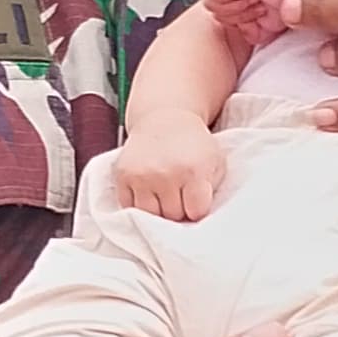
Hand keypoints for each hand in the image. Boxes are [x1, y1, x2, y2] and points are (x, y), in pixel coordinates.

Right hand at [105, 123, 224, 220]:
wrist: (164, 119)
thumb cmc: (193, 145)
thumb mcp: (215, 161)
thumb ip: (212, 189)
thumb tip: (197, 218)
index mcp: (193, 171)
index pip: (196, 212)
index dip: (198, 208)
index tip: (197, 199)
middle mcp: (165, 174)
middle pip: (173, 216)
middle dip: (179, 209)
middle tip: (180, 193)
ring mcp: (141, 176)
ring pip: (150, 215)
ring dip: (159, 209)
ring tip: (164, 194)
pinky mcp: (122, 176)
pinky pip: (129, 206)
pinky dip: (139, 204)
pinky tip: (149, 190)